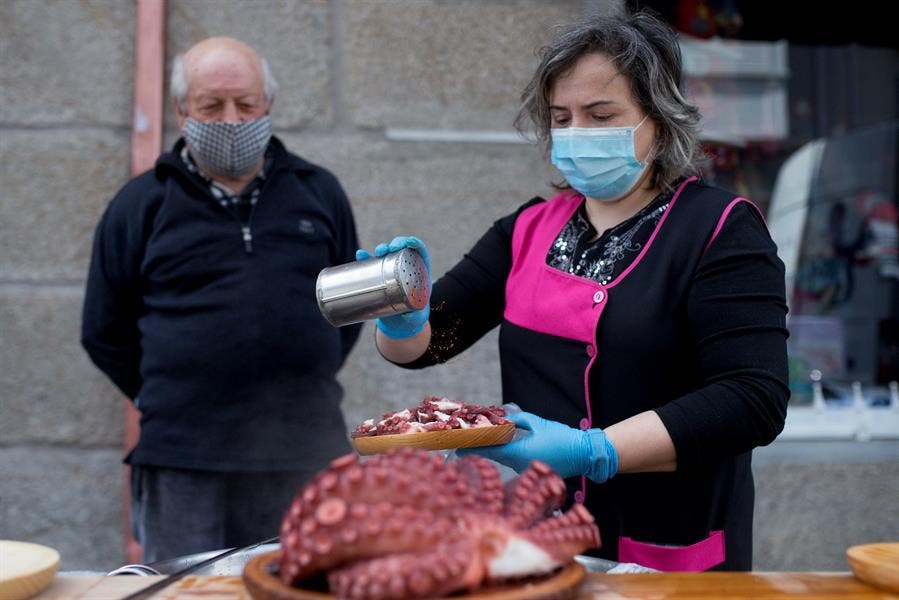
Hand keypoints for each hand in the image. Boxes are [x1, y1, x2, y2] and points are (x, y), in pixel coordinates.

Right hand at [355, 236, 430, 338]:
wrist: (400, 324)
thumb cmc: (413, 318)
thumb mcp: (416, 318)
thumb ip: (414, 317)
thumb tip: (408, 316)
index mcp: (420, 273)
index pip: (420, 252)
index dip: (415, 244)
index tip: (408, 242)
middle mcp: (406, 268)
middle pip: (403, 249)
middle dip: (396, 244)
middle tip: (389, 249)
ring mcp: (392, 272)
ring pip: (388, 254)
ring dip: (382, 248)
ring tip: (378, 252)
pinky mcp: (379, 277)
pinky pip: (372, 264)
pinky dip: (366, 258)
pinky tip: (361, 255)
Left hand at [456, 411, 617, 481]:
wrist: (583, 454)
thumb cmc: (562, 438)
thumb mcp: (537, 423)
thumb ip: (518, 420)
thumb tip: (503, 420)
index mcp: (517, 453)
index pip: (487, 450)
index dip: (470, 447)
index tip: (456, 445)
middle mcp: (517, 464)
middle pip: (492, 455)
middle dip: (478, 447)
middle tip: (464, 440)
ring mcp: (524, 469)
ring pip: (501, 458)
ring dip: (491, 450)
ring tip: (479, 439)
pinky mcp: (530, 471)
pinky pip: (511, 461)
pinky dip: (504, 453)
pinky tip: (499, 445)